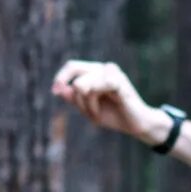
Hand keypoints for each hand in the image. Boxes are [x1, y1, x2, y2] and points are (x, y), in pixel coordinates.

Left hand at [51, 59, 166, 143]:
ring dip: (85, 105)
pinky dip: (92, 105)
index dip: (61, 77)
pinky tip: (99, 114)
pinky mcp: (118, 81)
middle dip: (77, 99)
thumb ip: (73, 97)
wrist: (135, 126)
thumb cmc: (113, 115)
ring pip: (82, 85)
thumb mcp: (88, 108)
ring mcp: (112, 73)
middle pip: (76, 76)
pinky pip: (93, 89)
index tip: (54, 91)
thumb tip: (57, 88)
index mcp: (96, 72)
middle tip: (86, 111)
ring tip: (95, 114)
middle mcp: (104, 68)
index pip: (73, 65)